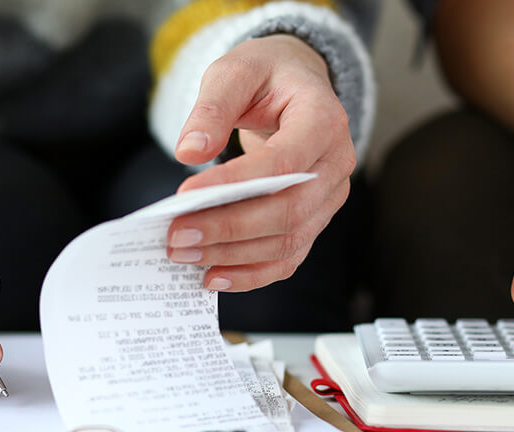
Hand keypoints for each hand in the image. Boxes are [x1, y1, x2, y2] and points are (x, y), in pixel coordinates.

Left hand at [165, 34, 355, 291]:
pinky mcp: (315, 219)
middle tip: (177, 237)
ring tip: (184, 254)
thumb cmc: (267, 76)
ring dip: (233, 256)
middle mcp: (336, 163)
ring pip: (288, 242)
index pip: (284, 163)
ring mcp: (329, 197)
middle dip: (229, 229)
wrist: (296, 86)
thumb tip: (189, 152)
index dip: (237, 184)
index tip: (186, 195)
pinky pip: (288, 258)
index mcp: (324, 120)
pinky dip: (251, 274)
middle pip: (289, 212)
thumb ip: (212, 107)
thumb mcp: (236, 71)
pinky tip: (213, 276)